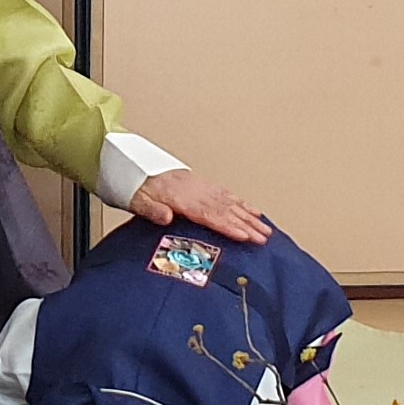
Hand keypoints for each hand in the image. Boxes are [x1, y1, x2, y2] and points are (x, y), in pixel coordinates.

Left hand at [131, 169, 272, 243]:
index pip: (209, 214)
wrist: (137, 166)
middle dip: (247, 225)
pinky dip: (243, 203)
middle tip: (264, 238)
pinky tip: (254, 212)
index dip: (228, 225)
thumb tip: (166, 216)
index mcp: (181, 198)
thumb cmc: (138, 187)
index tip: (244, 235)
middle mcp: (196, 192)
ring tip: (266, 230)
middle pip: (225, 210)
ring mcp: (202, 188)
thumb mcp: (138, 200)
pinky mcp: (204, 186)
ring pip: (230, 203)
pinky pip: (227, 195)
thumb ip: (152, 209)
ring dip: (250, 217)